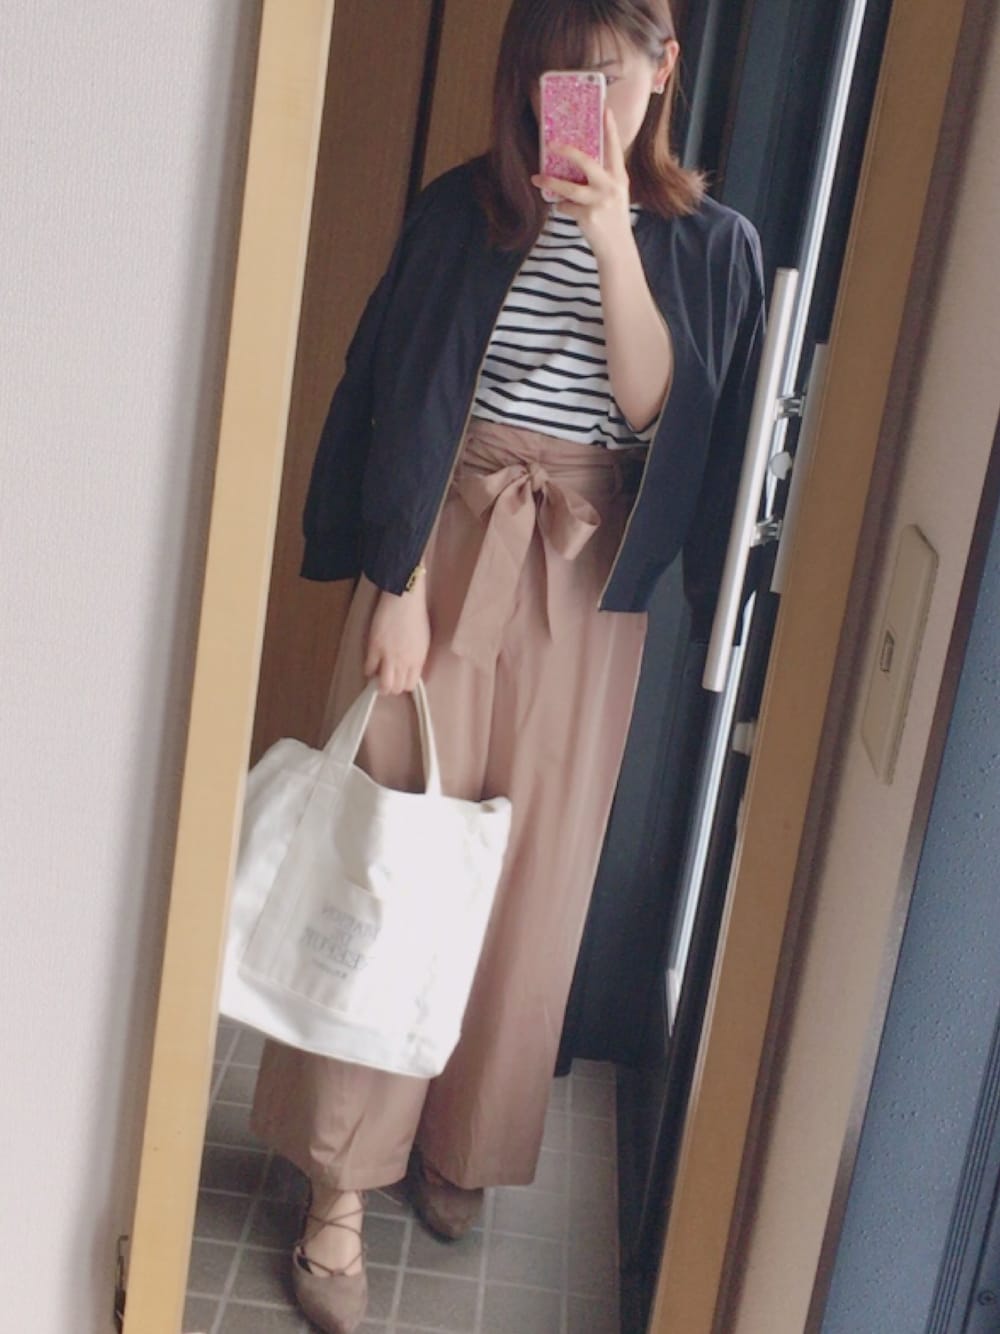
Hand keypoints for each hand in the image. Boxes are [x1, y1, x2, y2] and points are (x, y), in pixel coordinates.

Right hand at [362, 575, 430, 694]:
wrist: (404, 599)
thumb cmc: (415, 615)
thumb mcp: (423, 640)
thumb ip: (416, 657)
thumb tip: (409, 668)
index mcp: (418, 659)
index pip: (411, 684)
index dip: (403, 684)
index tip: (399, 679)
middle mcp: (405, 662)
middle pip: (397, 688)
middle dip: (391, 687)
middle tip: (387, 680)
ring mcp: (389, 656)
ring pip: (383, 685)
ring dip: (379, 685)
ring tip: (377, 679)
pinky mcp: (374, 648)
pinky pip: (369, 669)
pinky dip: (368, 670)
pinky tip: (370, 666)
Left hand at [530, 106, 632, 261]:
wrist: (617, 248)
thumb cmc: (612, 217)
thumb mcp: (613, 193)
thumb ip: (601, 178)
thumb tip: (575, 163)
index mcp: (619, 177)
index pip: (615, 148)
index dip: (610, 129)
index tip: (605, 110)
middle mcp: (611, 187)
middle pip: (587, 162)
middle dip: (568, 151)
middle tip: (552, 144)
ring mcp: (600, 202)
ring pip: (570, 188)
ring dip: (551, 182)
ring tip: (537, 178)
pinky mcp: (588, 217)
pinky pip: (566, 207)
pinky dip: (561, 206)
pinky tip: (563, 208)